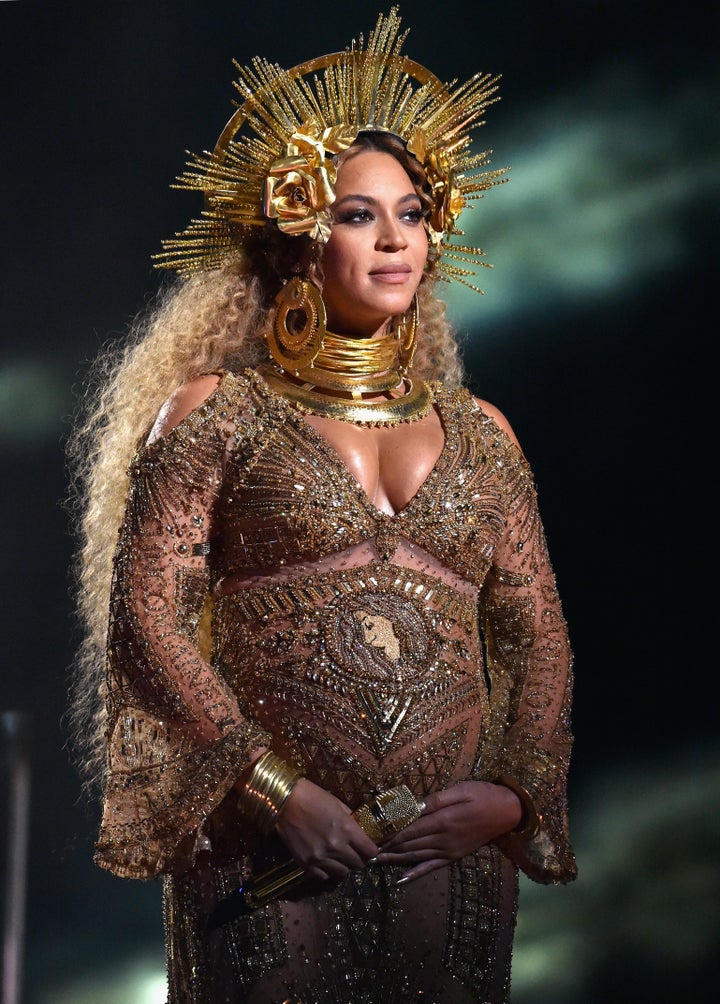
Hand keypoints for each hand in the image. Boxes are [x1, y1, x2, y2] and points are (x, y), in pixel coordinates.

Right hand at [274, 778, 378, 881]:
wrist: (285, 801)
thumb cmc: (313, 797)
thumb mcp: (338, 805)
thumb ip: (351, 821)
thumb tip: (361, 833)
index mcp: (347, 829)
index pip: (370, 851)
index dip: (371, 850)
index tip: (368, 847)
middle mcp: (336, 847)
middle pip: (358, 865)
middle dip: (358, 858)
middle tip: (353, 852)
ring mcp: (320, 858)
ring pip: (342, 874)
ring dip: (343, 866)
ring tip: (338, 857)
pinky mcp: (306, 864)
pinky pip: (323, 877)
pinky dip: (327, 872)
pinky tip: (325, 862)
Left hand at [374, 780, 521, 883]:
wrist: (507, 812)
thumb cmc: (482, 795)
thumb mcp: (459, 790)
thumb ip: (435, 800)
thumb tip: (412, 805)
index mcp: (441, 820)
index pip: (407, 829)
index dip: (387, 833)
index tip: (369, 835)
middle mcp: (442, 839)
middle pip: (407, 844)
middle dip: (385, 847)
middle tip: (363, 849)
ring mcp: (447, 850)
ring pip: (415, 856)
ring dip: (393, 859)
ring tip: (373, 862)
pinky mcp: (453, 856)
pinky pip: (431, 867)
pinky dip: (415, 874)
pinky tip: (401, 879)